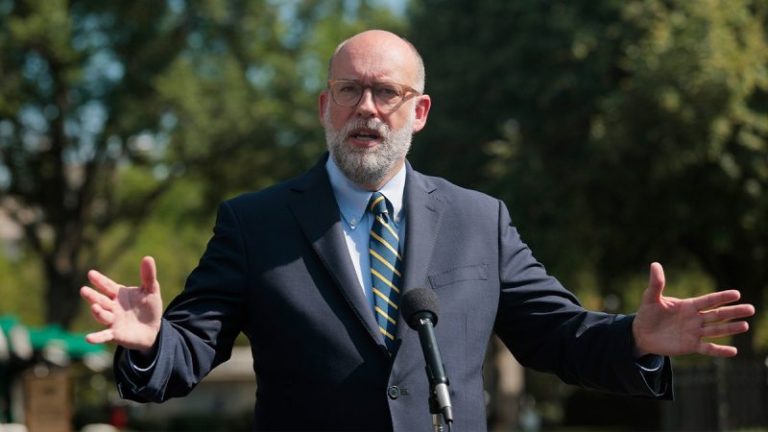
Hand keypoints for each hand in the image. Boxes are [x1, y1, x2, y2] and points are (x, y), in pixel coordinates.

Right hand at [80, 256, 162, 352]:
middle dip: (92, 296)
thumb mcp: (151, 291)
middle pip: (101, 300)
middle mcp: (112, 307)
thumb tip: (147, 257)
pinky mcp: (115, 334)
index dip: (100, 280)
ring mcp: (112, 321)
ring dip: (98, 312)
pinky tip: (89, 338)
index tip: (91, 273)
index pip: (108, 286)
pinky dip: (97, 337)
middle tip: (83, 290)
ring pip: (102, 316)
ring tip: (95, 307)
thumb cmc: (149, 308)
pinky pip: (104, 335)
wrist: (153, 330)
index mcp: (119, 295)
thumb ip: (148, 276)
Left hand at [632, 262, 754, 356]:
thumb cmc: (648, 314)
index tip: (737, 294)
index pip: (709, 300)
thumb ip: (656, 283)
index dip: (722, 297)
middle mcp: (695, 319)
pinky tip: (734, 351)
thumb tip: (655, 264)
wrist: (641, 334)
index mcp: (689, 306)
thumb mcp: (651, 298)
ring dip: (730, 329)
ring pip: (716, 330)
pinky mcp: (691, 346)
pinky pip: (708, 349)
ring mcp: (694, 333)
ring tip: (745, 326)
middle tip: (751, 309)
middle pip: (718, 315)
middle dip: (734, 312)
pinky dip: (720, 350)